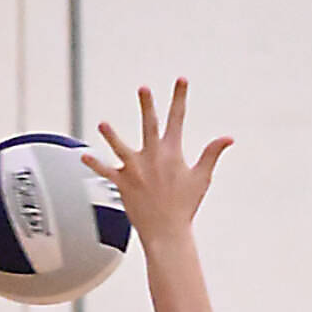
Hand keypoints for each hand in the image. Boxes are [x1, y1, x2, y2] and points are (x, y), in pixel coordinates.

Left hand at [82, 79, 231, 247]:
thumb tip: (229, 137)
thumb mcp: (201, 178)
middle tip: (143, 87)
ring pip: (121, 147)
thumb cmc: (185, 206)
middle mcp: (152, 158)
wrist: (166, 232)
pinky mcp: (123, 185)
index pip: (177, 119)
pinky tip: (83, 156)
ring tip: (102, 123)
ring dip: (111, 135)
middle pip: (149, 125)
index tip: (181, 79)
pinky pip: (106, 172)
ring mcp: (136, 170)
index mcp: (172, 153)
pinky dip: (94, 164)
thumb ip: (211, 154)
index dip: (180, 97)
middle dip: (147, 105)